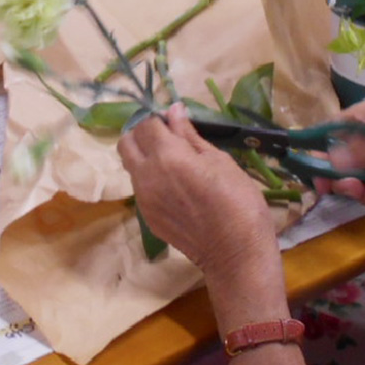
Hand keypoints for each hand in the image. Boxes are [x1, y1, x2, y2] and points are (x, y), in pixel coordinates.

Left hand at [118, 105, 279, 277]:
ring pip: (130, 166)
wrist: (236, 253)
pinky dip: (150, 179)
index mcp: (166, 156)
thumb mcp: (219, 160)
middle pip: (126, 142)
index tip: (175, 123)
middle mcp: (146, 175)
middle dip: (142, 134)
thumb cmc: (238, 201)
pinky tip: (176, 188)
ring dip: (144, 157)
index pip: (146, 124)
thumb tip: (174, 110)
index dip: (159, 119)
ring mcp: (143, 199)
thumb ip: (189, 135)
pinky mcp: (147, 218)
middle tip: (168, 139)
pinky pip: (140, 188)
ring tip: (174, 164)